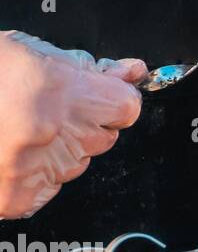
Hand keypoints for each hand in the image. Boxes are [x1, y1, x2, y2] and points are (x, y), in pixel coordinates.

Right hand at [0, 31, 145, 219]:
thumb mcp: (29, 52)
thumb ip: (84, 68)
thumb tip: (131, 73)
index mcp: (58, 93)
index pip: (125, 108)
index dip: (110, 100)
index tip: (96, 96)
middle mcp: (50, 135)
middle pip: (102, 137)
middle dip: (82, 124)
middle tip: (40, 109)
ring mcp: (31, 171)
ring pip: (75, 165)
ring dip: (56, 150)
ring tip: (11, 130)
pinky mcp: (13, 199)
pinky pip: (48, 190)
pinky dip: (33, 177)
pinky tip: (4, 154)